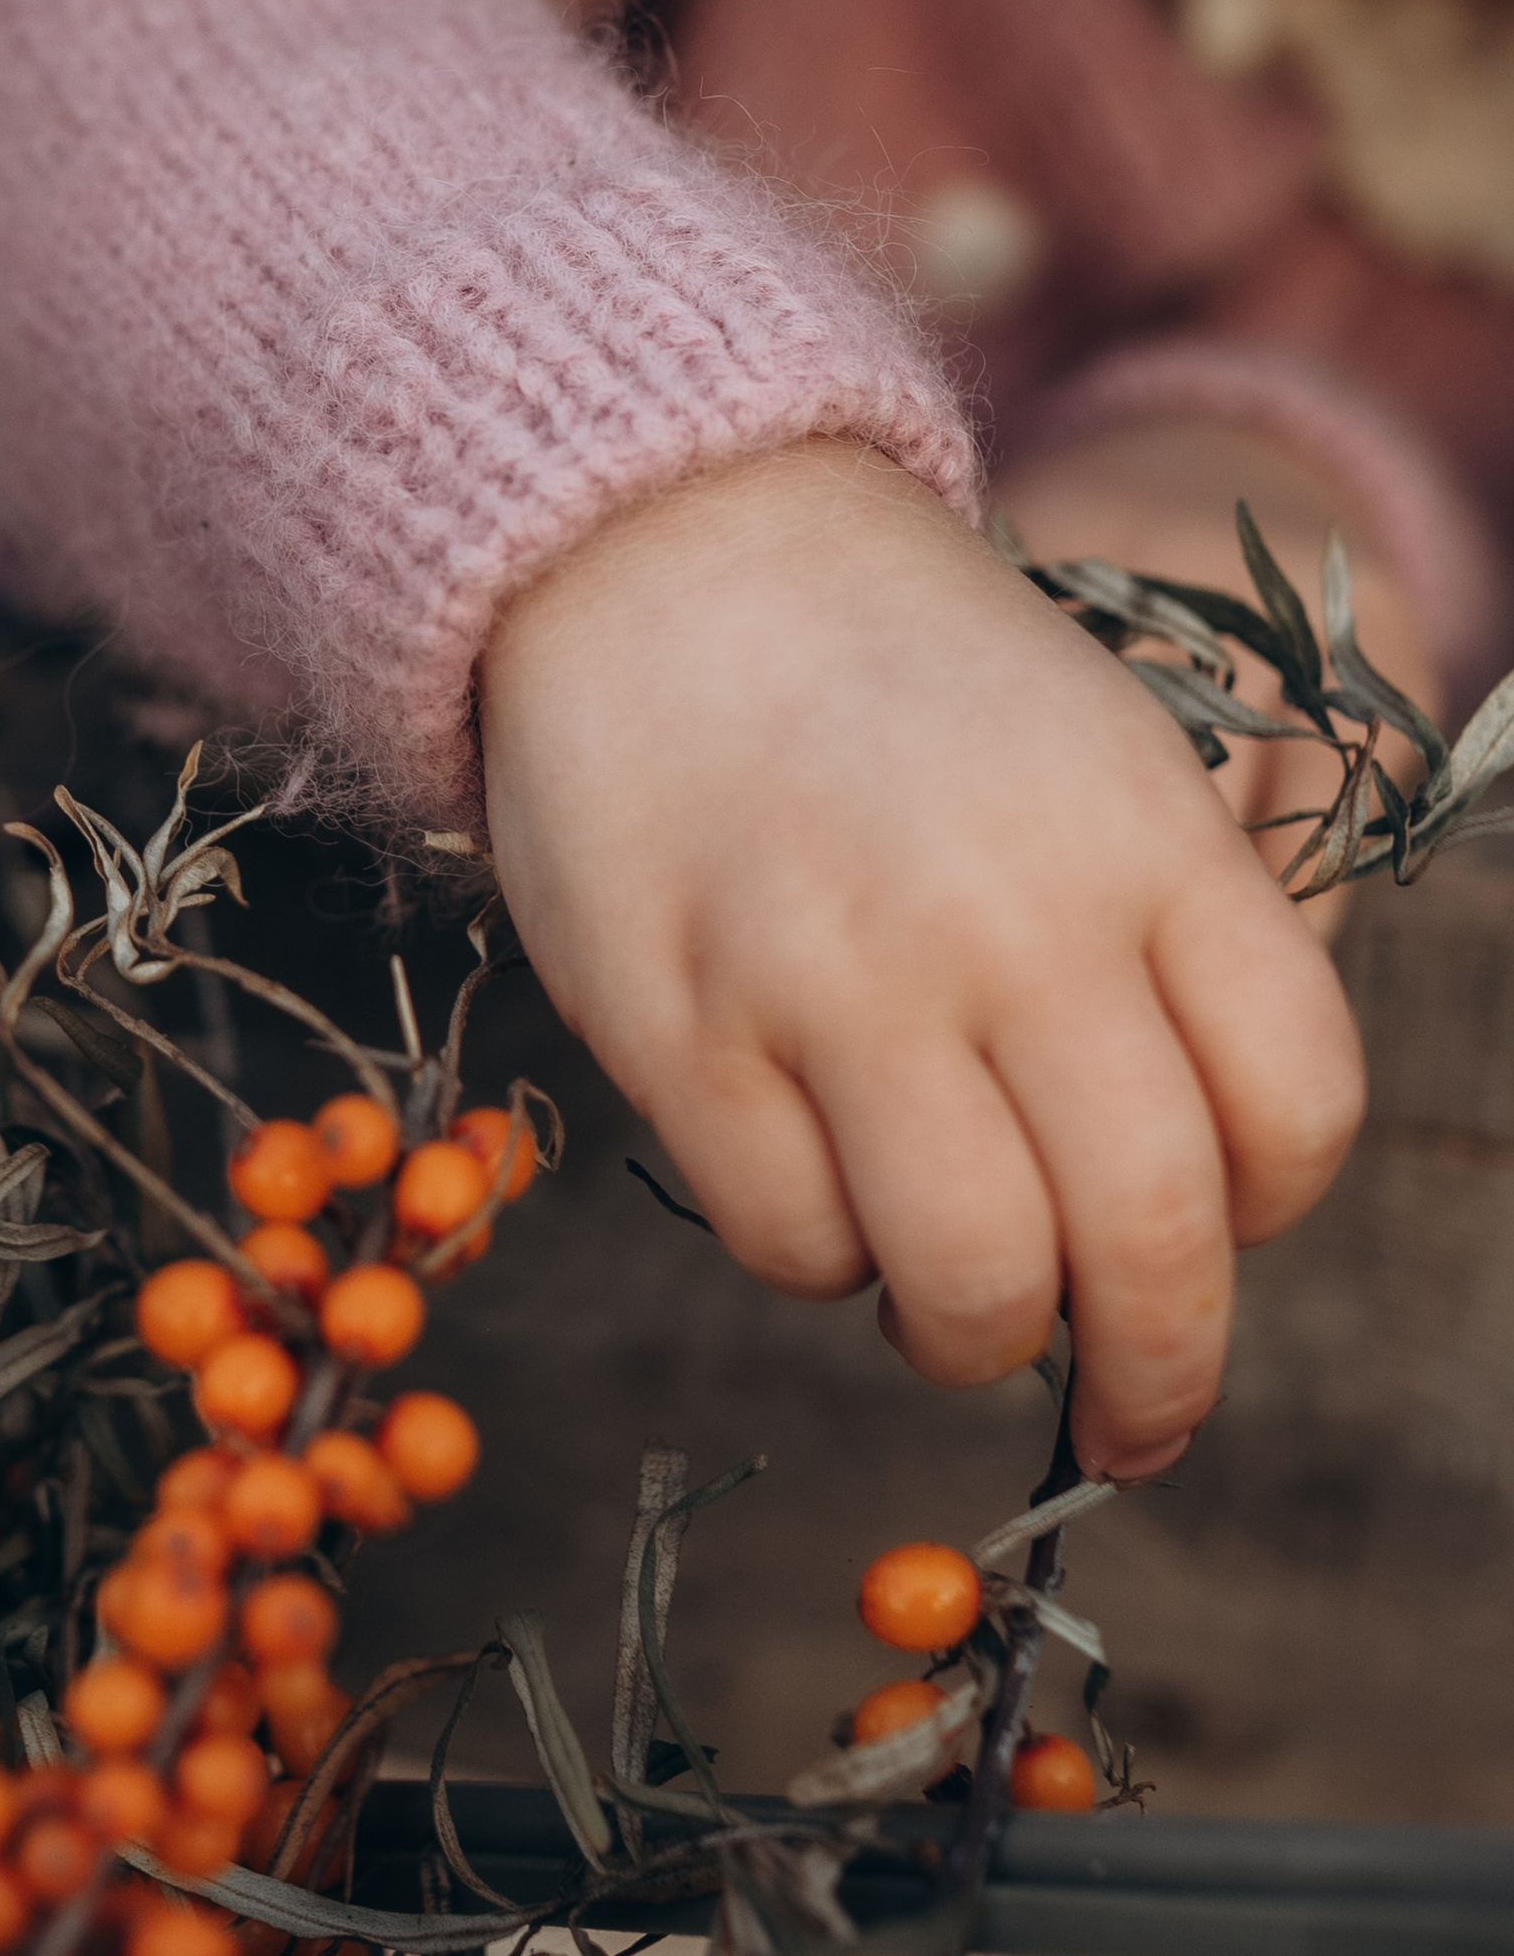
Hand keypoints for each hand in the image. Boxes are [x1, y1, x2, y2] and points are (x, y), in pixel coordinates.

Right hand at [477, 437, 1367, 1480]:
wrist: (658, 538)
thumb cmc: (894, 680)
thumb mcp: (1092, 755)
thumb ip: (1154, 951)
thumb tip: (1172, 1211)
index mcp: (1149, 842)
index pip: (1296, 1109)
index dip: (1269, 1215)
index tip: (1221, 1237)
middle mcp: (1012, 918)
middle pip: (1152, 1237)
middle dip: (1158, 1375)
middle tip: (1133, 1417)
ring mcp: (838, 979)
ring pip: (970, 1282)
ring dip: (976, 1337)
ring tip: (950, 1310)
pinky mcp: (681, 1028)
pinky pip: (789, 1243)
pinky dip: (816, 1258)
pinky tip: (811, 1180)